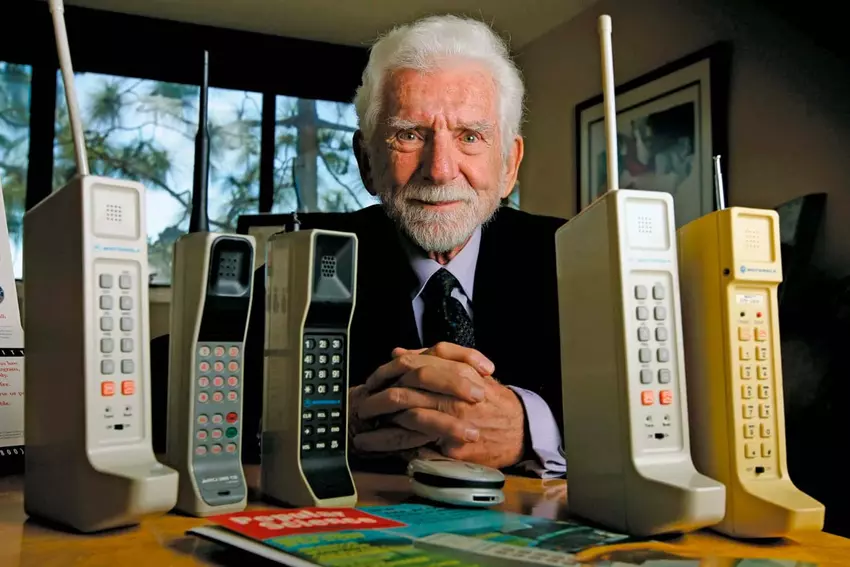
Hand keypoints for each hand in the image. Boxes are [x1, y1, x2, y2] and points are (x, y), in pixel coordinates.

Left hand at [352, 342, 525, 468]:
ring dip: (380, 426)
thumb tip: (398, 352)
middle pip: (405, 390)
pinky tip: (375, 447)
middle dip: (377, 399)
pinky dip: (393, 446)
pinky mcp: (454, 446)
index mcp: (456, 372)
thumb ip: (434, 360)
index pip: (412, 366)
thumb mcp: (468, 371)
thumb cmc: (492, 400)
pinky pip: (417, 446)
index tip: (372, 381)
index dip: (386, 372)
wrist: (521, 429)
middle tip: (362, 405)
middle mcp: (454, 395)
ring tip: (361, 432)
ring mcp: (455, 421)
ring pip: (408, 418)